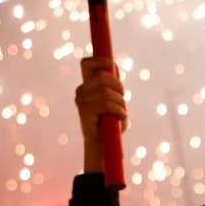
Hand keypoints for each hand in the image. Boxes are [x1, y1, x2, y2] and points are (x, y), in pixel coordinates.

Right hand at [76, 56, 128, 172]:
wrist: (103, 145)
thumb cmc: (111, 122)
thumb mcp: (115, 100)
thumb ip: (114, 83)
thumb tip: (113, 65)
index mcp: (87, 85)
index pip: (87, 64)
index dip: (99, 60)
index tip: (112, 64)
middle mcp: (81, 90)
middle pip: (102, 77)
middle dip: (118, 87)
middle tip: (123, 98)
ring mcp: (81, 100)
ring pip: (107, 92)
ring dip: (120, 103)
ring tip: (122, 113)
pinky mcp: (84, 111)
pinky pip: (106, 104)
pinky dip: (119, 111)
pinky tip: (121, 118)